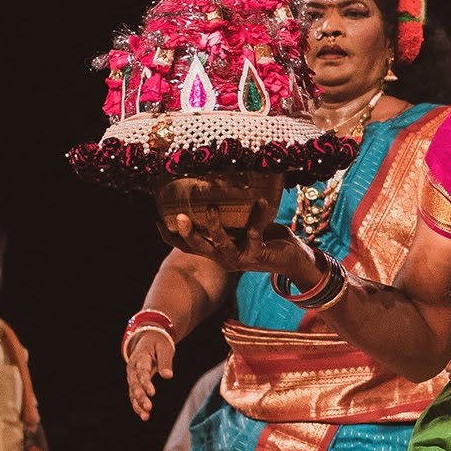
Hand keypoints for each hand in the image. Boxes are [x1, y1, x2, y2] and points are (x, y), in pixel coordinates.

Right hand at [125, 325, 174, 420]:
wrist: (148, 339)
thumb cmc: (158, 343)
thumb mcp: (164, 348)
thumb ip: (165, 362)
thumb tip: (168, 376)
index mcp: (140, 358)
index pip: (142, 372)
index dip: (146, 383)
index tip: (152, 393)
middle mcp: (133, 369)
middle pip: (135, 384)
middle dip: (140, 397)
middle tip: (148, 407)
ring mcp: (132, 376)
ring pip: (132, 392)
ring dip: (138, 404)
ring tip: (145, 416)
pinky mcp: (134, 382)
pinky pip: (134, 394)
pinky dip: (137, 405)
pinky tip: (144, 415)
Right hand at [168, 198, 321, 280]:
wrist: (293, 258)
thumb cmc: (266, 239)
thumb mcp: (243, 229)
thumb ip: (230, 218)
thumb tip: (216, 191)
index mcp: (217, 252)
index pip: (188, 248)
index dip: (171, 238)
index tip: (157, 222)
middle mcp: (224, 259)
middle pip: (198, 248)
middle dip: (187, 234)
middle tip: (178, 217)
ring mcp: (240, 259)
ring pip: (222, 244)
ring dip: (215, 228)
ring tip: (211, 208)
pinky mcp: (258, 255)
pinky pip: (254, 233)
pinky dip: (258, 216)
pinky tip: (261, 200)